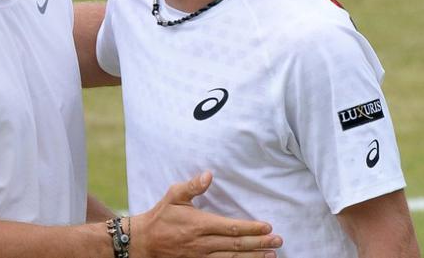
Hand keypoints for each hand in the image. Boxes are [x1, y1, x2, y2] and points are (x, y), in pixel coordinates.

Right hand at [129, 172, 281, 257]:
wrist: (145, 241)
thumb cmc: (161, 216)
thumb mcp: (173, 196)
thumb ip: (192, 186)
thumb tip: (209, 175)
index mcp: (199, 224)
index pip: (231, 227)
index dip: (251, 228)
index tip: (267, 226)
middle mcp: (203, 243)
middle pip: (237, 244)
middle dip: (260, 243)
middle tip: (278, 241)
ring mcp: (201, 256)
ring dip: (254, 256)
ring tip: (272, 254)